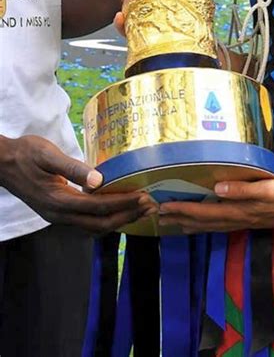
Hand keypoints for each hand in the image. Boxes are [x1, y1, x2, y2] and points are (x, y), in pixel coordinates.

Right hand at [0, 135, 156, 233]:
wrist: (2, 163)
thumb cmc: (25, 153)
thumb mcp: (47, 154)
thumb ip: (73, 168)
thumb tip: (99, 180)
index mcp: (58, 201)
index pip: (99, 207)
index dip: (124, 204)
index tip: (144, 196)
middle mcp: (59, 214)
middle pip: (100, 224)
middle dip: (127, 216)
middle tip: (150, 205)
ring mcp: (57, 217)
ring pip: (93, 227)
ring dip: (118, 220)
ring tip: (140, 210)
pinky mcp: (57, 213)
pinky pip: (86, 223)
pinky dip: (105, 219)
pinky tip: (117, 210)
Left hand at [158, 176, 273, 232]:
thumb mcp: (270, 189)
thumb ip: (244, 189)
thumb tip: (218, 188)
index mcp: (240, 211)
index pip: (205, 213)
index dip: (183, 210)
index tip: (163, 207)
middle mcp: (238, 219)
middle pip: (203, 222)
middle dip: (179, 218)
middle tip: (157, 215)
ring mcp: (243, 221)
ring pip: (210, 225)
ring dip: (190, 223)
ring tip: (172, 222)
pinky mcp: (249, 218)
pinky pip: (220, 223)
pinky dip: (206, 223)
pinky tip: (202, 221)